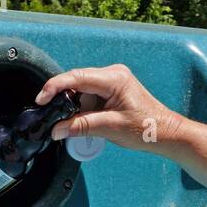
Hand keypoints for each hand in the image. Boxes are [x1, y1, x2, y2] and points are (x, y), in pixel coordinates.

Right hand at [35, 64, 183, 153]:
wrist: (165, 132)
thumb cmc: (145, 128)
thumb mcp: (109, 128)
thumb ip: (80, 127)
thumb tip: (56, 130)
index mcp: (114, 78)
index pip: (76, 77)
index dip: (55, 87)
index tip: (41, 100)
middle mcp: (112, 74)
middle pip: (76, 82)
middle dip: (61, 98)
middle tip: (48, 115)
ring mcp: (112, 81)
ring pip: (80, 90)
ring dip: (72, 106)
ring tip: (66, 123)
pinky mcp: (111, 91)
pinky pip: (88, 96)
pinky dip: (80, 108)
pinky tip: (78, 120)